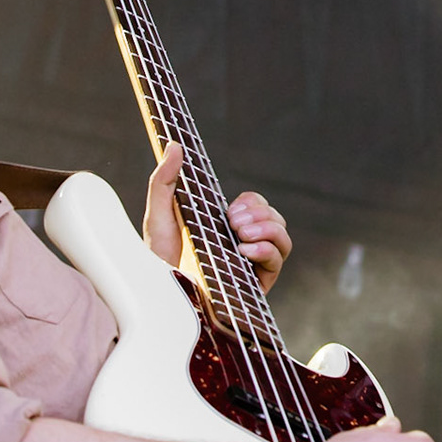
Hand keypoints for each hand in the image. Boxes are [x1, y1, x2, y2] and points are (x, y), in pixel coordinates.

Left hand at [145, 145, 292, 291]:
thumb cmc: (158, 260)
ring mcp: (251, 265)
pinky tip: (244, 250)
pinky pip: (278, 260)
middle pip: (276, 218)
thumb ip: (164, 180)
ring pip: (283, 237)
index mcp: (226, 228)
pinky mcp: (255, 285)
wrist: (160, 296)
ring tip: (240, 234)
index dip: (252, 202)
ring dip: (268, 228)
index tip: (231, 209)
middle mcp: (243, 245)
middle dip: (260, 214)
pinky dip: (266, 249)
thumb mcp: (158, 215)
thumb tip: (173, 145)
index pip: (257, 206)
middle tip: (233, 222)